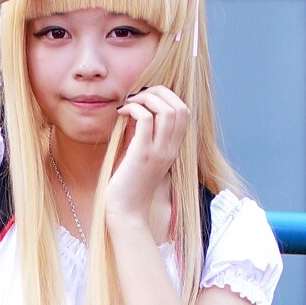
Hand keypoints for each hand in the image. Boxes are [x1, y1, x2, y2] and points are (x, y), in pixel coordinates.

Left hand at [105, 85, 190, 231]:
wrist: (126, 212)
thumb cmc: (129, 184)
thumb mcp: (140, 153)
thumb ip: (142, 132)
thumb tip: (136, 109)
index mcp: (173, 148)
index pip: (184, 112)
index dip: (167, 97)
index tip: (145, 99)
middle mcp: (170, 149)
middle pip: (179, 106)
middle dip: (158, 92)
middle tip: (137, 96)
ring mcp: (158, 151)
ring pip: (167, 110)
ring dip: (146, 98)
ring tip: (129, 103)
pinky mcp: (142, 154)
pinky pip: (145, 119)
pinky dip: (134, 109)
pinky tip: (121, 113)